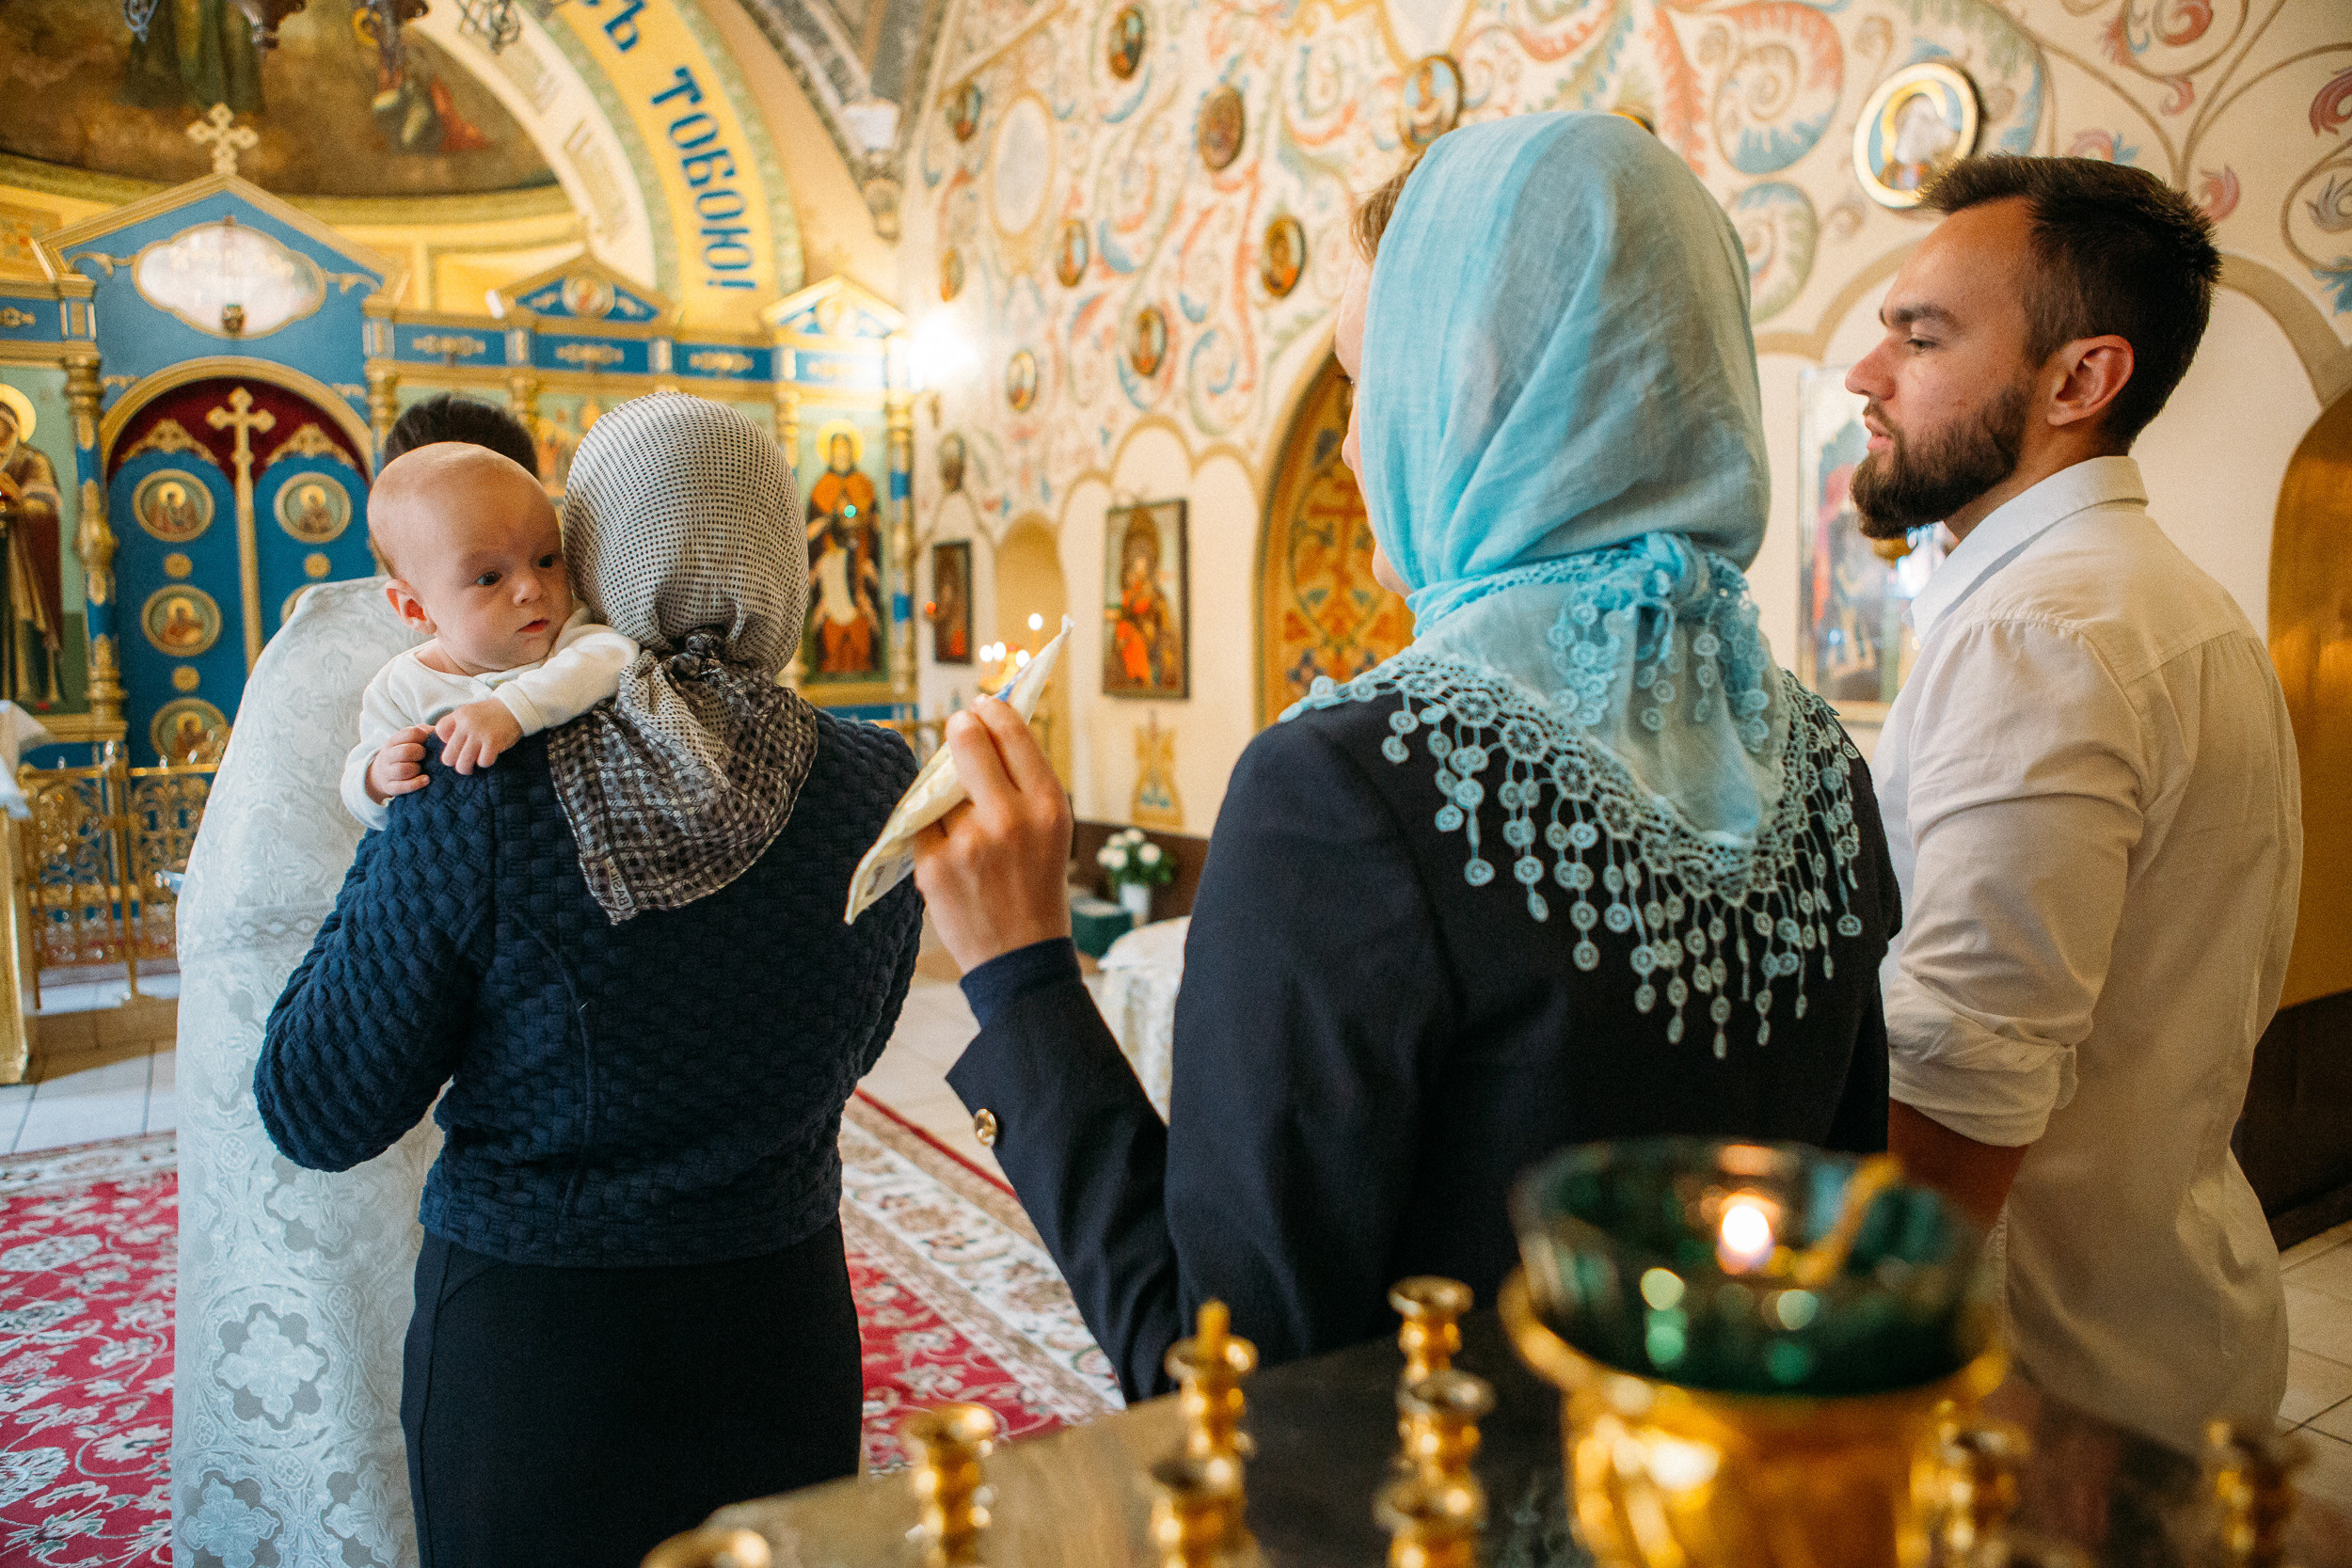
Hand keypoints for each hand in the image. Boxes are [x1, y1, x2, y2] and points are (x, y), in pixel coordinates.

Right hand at [365, 725, 432, 804]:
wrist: (381, 775)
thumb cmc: (404, 755)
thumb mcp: (409, 741)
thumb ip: (425, 733)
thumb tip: (442, 732)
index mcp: (394, 741)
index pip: (410, 733)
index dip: (423, 736)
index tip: (427, 742)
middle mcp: (388, 755)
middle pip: (405, 752)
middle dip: (419, 753)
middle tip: (424, 756)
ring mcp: (387, 772)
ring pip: (402, 770)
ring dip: (416, 769)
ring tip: (422, 770)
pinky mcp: (390, 787)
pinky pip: (402, 786)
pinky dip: (416, 783)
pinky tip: (426, 780)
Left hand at [435, 698, 523, 774]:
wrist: (514, 708)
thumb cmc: (490, 714)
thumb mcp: (470, 713)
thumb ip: (457, 725)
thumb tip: (447, 745)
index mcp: (459, 715)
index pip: (440, 731)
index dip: (446, 741)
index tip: (457, 742)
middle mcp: (466, 724)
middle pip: (448, 756)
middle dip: (454, 762)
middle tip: (462, 761)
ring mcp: (479, 734)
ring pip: (463, 764)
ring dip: (467, 768)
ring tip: (472, 766)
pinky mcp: (493, 742)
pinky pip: (483, 762)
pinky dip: (485, 762)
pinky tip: (488, 756)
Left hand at [912, 699, 1073, 972]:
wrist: (1021, 958)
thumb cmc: (1037, 887)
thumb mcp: (1051, 832)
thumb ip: (1023, 785)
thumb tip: (981, 731)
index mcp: (1048, 805)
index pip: (1011, 732)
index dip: (991, 711)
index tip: (980, 706)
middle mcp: (1010, 817)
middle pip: (967, 742)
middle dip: (959, 728)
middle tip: (956, 727)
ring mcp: (968, 841)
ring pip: (940, 787)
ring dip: (946, 793)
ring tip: (967, 825)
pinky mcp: (935, 865)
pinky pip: (922, 824)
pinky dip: (931, 831)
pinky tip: (951, 852)